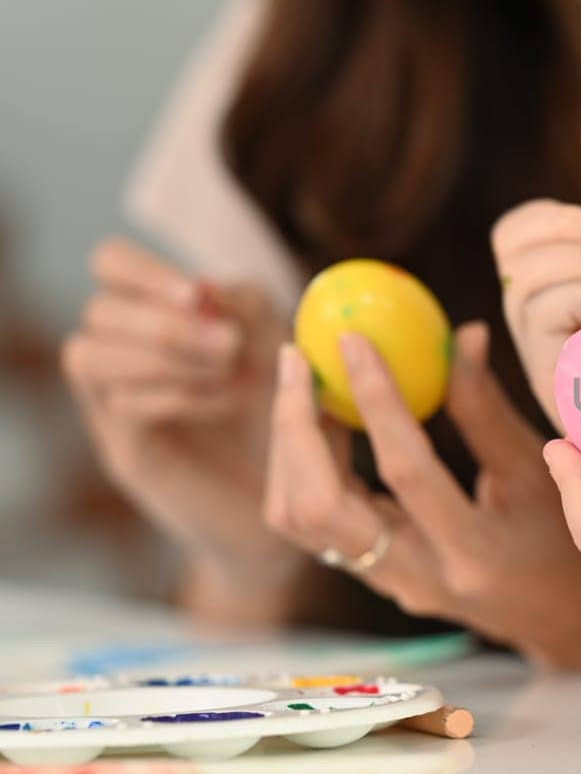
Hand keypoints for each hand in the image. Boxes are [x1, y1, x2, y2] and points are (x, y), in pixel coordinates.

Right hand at [62, 239, 300, 616]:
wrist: (299, 508)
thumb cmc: (294, 417)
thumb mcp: (283, 348)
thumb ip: (250, 310)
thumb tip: (211, 289)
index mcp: (158, 318)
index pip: (111, 264)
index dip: (145, 272)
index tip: (199, 295)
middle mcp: (123, 358)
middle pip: (98, 312)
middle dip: (166, 323)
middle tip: (230, 344)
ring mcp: (114, 408)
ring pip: (89, 355)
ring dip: (164, 355)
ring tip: (232, 372)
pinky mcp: (127, 452)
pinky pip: (120, 407)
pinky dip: (175, 395)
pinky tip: (229, 402)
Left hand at [263, 321, 580, 667]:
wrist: (558, 622)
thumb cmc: (563, 543)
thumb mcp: (536, 474)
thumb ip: (488, 409)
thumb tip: (460, 334)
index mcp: (472, 552)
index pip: (406, 470)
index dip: (376, 399)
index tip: (354, 339)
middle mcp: (417, 576)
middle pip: (316, 506)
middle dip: (294, 425)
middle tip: (297, 357)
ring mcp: (388, 585)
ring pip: (299, 519)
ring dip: (291, 445)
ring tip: (308, 384)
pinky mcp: (372, 578)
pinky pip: (313, 523)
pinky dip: (305, 466)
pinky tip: (324, 422)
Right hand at [492, 202, 580, 429]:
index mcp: (571, 286)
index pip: (520, 236)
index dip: (556, 220)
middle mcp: (550, 322)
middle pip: (512, 252)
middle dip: (571, 236)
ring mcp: (552, 357)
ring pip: (522, 289)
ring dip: (580, 272)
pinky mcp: (560, 388)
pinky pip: (540, 328)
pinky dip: (580, 302)